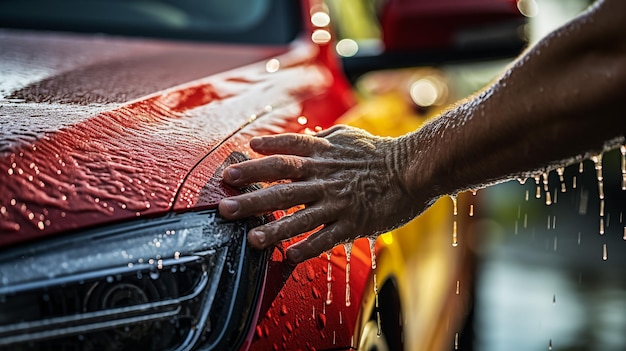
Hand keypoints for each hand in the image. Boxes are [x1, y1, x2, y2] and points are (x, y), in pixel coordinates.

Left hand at [218, 125, 427, 263]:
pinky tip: (288, 256)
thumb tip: (300, 139)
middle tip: (225, 205)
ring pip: (300, 215)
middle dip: (252, 194)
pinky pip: (327, 237)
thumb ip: (320, 140)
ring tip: (251, 239)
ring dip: (274, 228)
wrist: (413, 169)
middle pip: (283, 184)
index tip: (238, 159)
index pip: (289, 149)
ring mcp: (339, 201)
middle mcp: (326, 177)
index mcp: (323, 154)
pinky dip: (307, 247)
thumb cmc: (379, 153)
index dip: (264, 152)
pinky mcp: (354, 222)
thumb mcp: (347, 137)